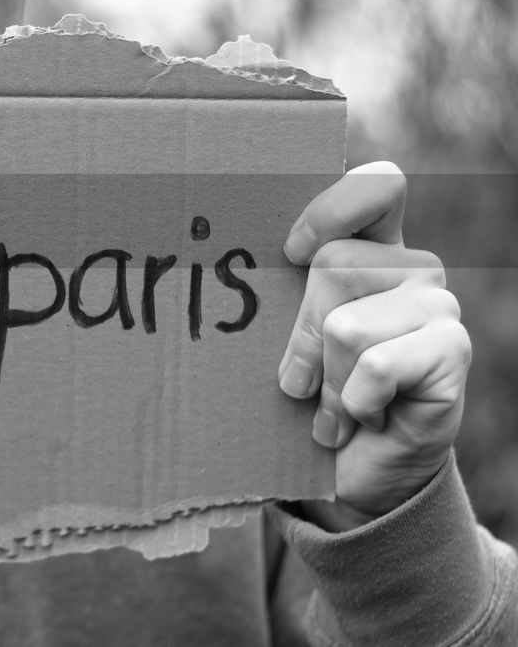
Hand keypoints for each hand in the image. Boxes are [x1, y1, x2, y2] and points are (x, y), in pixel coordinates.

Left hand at [278, 162, 469, 527]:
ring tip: (336, 405)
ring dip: (327, 382)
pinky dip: (355, 404)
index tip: (287, 252)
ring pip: (346, 325)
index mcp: (371, 247)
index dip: (330, 209)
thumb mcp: (279, 337)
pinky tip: (366, 417)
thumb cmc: (306, 397)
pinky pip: (376, 365)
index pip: (376, 185)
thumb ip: (271, 291)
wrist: (352, 475)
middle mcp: (412, 267)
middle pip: (332, 262)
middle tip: (302, 381)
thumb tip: (207, 260)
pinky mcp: (452, 351)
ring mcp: (438, 306)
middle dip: (300, 335)